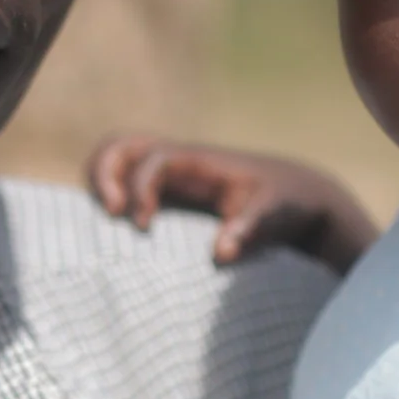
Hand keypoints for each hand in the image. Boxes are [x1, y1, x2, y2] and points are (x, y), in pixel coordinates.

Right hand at [86, 133, 381, 272]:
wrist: (296, 194)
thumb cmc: (285, 201)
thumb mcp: (275, 213)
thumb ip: (251, 228)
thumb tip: (222, 253)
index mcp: (201, 161)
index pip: (155, 160)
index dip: (140, 188)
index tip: (142, 224)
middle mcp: (180, 161)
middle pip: (124, 145)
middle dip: (105, 173)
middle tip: (113, 213)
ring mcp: (171, 173)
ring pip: (120, 158)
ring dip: (102, 180)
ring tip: (108, 218)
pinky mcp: (169, 190)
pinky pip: (128, 180)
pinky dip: (113, 194)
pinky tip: (119, 226)